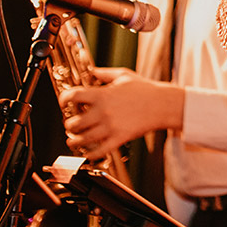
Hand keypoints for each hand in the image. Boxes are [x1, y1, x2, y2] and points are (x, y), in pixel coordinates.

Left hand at [60, 67, 183, 159]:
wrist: (163, 104)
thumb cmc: (146, 90)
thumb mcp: (123, 75)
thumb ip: (104, 74)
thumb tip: (92, 71)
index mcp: (102, 95)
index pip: (72, 96)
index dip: (63, 100)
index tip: (64, 103)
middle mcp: (103, 112)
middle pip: (73, 123)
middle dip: (69, 124)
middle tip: (71, 124)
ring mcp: (110, 127)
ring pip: (82, 139)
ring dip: (74, 141)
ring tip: (72, 141)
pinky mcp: (119, 139)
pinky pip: (98, 151)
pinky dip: (89, 154)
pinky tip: (87, 152)